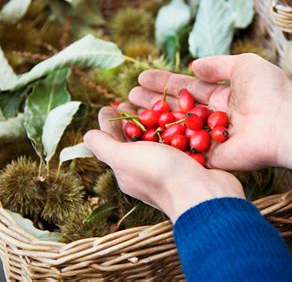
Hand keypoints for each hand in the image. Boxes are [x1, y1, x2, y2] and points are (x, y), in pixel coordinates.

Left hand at [84, 104, 244, 221]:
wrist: (203, 194)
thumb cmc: (160, 174)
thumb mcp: (123, 158)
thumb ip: (104, 146)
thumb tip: (88, 135)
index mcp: (127, 170)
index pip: (114, 142)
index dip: (111, 122)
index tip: (113, 104)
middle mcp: (147, 169)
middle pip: (138, 138)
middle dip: (135, 118)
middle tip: (134, 97)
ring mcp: (171, 166)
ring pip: (162, 138)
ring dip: (159, 119)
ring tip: (158, 100)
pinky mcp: (192, 163)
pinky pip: (184, 141)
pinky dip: (181, 127)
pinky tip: (183, 113)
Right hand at [130, 54, 291, 175]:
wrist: (283, 122)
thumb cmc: (268, 91)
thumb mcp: (244, 65)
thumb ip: (217, 64)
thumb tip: (193, 65)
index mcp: (223, 96)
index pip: (187, 88)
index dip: (164, 82)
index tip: (141, 78)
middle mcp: (214, 117)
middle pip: (177, 108)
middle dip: (153, 101)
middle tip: (128, 96)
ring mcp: (211, 138)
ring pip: (176, 128)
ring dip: (153, 120)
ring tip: (128, 110)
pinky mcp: (211, 157)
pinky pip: (184, 149)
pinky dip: (164, 143)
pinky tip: (142, 136)